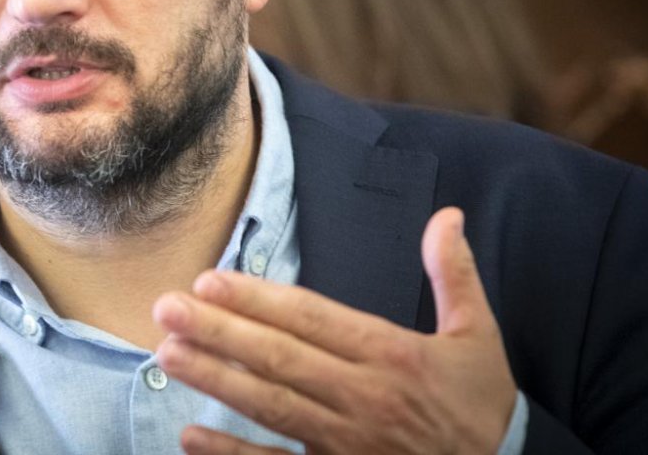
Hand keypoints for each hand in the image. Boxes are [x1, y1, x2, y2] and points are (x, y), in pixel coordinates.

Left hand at [152, 207, 516, 453]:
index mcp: (392, 357)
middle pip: (280, 360)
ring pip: (270, 408)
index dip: (258, 299)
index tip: (210, 279)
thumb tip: (448, 215)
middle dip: (219, 331)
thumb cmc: (481, 408)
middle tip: (166, 306)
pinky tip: (189, 436)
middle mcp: (363, 399)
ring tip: (167, 353)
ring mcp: (346, 445)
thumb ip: (455, 276)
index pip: (312, 320)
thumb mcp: (480, 339)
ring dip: (215, 380)